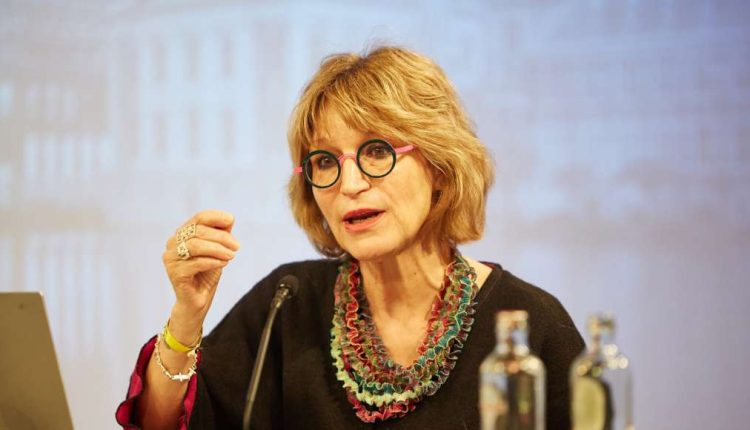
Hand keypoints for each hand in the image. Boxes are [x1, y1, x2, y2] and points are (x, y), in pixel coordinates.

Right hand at [162, 210, 239, 339]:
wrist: (198, 299)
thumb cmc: (207, 273)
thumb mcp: (218, 250)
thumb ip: (221, 234)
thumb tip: (229, 219)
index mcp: (183, 234)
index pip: (199, 217)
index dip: (216, 217)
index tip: (231, 221)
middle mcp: (172, 243)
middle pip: (198, 231)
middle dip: (221, 237)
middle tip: (236, 247)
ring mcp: (170, 258)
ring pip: (195, 245)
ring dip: (217, 249)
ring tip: (231, 256)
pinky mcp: (174, 273)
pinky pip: (195, 263)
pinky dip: (212, 262)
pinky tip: (223, 264)